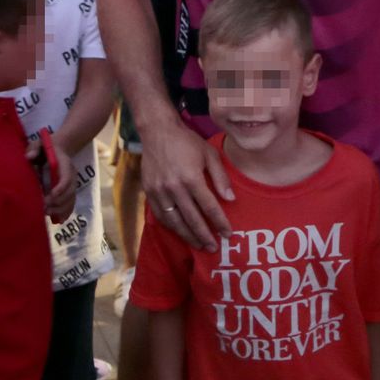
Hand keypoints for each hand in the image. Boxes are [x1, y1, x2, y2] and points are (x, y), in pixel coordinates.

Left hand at [27, 141, 77, 221]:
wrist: (59, 147)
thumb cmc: (46, 147)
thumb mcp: (38, 143)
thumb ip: (33, 149)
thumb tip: (29, 157)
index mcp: (65, 164)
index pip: (67, 178)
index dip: (60, 188)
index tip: (50, 196)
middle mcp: (72, 175)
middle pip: (70, 192)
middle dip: (58, 202)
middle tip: (44, 209)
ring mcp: (72, 183)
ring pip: (71, 199)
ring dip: (61, 209)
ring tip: (48, 215)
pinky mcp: (70, 190)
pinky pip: (71, 203)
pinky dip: (66, 212)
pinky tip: (58, 220)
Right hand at [142, 117, 232, 250]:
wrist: (158, 132)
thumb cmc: (187, 142)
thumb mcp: (210, 154)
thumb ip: (221, 178)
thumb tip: (231, 199)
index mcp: (191, 178)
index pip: (209, 207)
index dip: (219, 222)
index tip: (228, 234)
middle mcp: (174, 188)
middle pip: (191, 219)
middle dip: (204, 236)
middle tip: (214, 248)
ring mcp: (159, 192)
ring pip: (174, 221)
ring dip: (187, 236)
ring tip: (199, 245)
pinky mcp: (149, 192)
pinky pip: (160, 215)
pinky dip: (171, 226)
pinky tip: (181, 232)